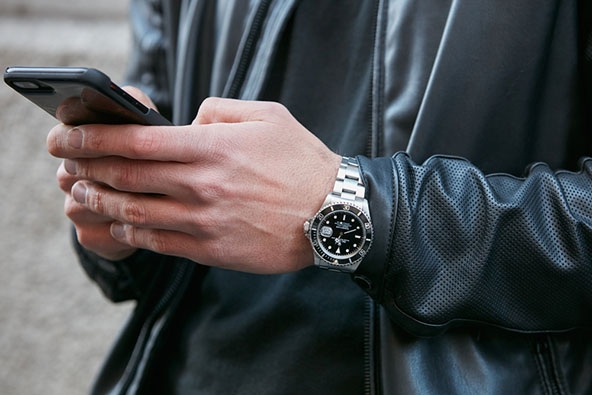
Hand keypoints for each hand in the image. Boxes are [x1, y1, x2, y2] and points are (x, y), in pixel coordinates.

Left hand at [47, 97, 340, 272]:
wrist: (333, 214)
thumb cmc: (302, 162)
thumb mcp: (268, 116)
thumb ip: (220, 110)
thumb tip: (189, 120)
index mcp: (214, 147)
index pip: (138, 140)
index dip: (96, 137)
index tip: (71, 137)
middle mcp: (204, 185)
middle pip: (128, 176)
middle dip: (87, 167)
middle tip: (65, 163)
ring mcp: (206, 221)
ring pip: (136, 213)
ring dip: (102, 201)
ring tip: (83, 193)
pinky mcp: (213, 250)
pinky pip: (160, 243)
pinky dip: (132, 232)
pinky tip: (120, 222)